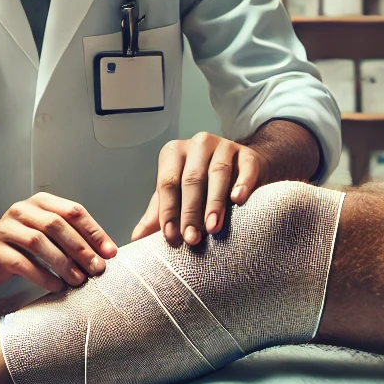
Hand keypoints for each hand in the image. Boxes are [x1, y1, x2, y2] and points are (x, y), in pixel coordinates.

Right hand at [0, 193, 117, 292]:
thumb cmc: (22, 243)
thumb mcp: (47, 232)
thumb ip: (73, 236)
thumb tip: (106, 253)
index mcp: (40, 202)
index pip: (73, 211)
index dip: (93, 232)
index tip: (109, 252)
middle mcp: (22, 211)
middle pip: (56, 225)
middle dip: (80, 249)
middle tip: (96, 268)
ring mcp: (6, 229)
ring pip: (38, 243)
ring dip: (63, 263)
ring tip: (78, 280)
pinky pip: (22, 263)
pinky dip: (42, 276)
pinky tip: (56, 286)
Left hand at [132, 132, 264, 245]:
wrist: (241, 171)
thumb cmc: (203, 186)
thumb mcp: (178, 196)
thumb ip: (158, 214)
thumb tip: (136, 238)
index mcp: (174, 152)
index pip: (168, 182)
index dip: (168, 211)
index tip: (172, 237)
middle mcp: (198, 144)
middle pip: (191, 179)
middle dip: (190, 212)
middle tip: (192, 238)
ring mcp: (224, 146)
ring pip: (217, 173)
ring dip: (214, 203)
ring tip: (212, 228)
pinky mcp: (248, 154)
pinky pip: (245, 168)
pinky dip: (242, 184)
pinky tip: (238, 200)